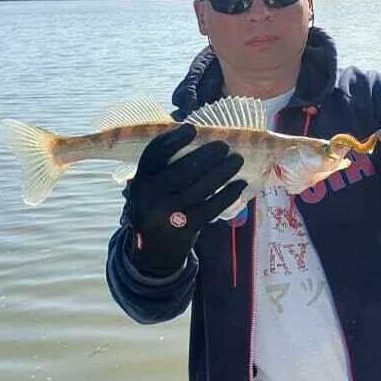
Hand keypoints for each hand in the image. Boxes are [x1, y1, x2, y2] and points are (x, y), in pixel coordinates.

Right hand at [128, 124, 245, 276]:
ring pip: (202, 187)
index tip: (192, 129)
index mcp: (141, 180)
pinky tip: (239, 185)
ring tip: (237, 160)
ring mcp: (169, 214)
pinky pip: (212, 207)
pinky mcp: (186, 228)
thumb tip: (199, 138)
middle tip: (224, 146)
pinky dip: (228, 194)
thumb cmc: (159, 208)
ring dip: (223, 171)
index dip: (173, 139)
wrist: (154, 252)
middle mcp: (151, 197)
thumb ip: (165, 167)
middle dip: (208, 155)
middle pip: (183, 170)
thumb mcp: (152, 188)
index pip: (155, 154)